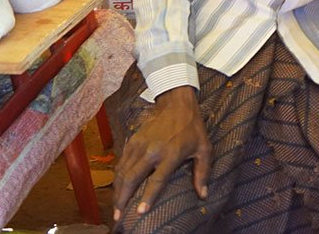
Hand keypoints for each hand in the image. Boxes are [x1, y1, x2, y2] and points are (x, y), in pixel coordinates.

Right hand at [113, 87, 210, 221]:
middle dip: (123, 198)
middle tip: (117, 215)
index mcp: (171, 154)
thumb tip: (203, 195)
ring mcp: (140, 145)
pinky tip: (118, 187)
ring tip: (115, 206)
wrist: (177, 103)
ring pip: (123, 171)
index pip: (156, 180)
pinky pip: (122, 162)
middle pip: (132, 178)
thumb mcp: (204, 148)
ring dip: (118, 190)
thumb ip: (203, 172)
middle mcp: (152, 151)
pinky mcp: (132, 140)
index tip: (140, 212)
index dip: (148, 197)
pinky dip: (118, 176)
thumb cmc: (193, 128)